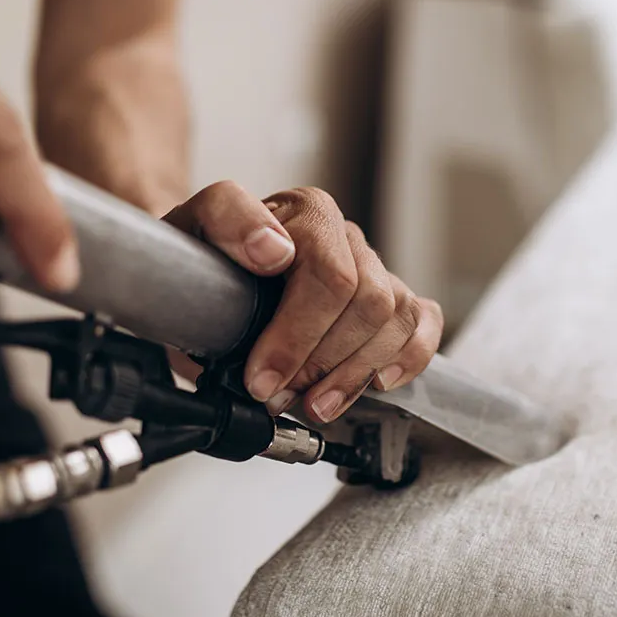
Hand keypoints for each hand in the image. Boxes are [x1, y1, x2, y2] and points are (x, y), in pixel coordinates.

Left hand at [164, 183, 443, 422]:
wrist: (207, 279)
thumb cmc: (204, 259)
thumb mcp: (193, 228)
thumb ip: (226, 218)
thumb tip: (274, 251)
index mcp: (306, 213)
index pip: (329, 272)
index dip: (297, 335)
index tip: (260, 378)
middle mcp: (345, 237)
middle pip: (368, 301)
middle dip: (321, 361)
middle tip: (279, 395)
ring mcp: (373, 267)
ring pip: (396, 318)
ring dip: (354, 373)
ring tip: (313, 404)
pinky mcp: (392, 298)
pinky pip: (423, 322)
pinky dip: (408, 357)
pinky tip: (377, 381)